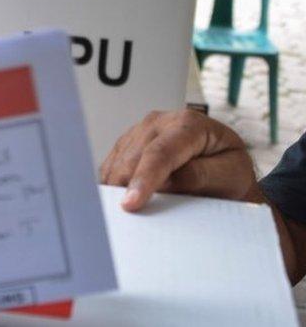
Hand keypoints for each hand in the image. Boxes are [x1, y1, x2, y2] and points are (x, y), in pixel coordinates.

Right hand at [99, 109, 258, 211]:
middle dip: (125, 188)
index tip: (131, 203)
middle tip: (126, 220)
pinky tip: (125, 198)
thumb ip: (199, 177)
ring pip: (116, 163)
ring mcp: (140, 130)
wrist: (223, 168)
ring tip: (129, 212)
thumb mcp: (230, 176)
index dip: (144, 178)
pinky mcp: (127, 143)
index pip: (160, 153)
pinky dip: (113, 184)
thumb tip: (166, 183)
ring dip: (118, 188)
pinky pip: (110, 166)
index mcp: (189, 124)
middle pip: (132, 158)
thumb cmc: (230, 172)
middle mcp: (159, 121)